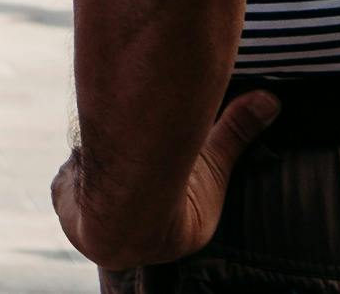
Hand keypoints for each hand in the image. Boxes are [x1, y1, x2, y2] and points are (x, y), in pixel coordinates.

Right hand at [51, 89, 279, 272]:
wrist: (126, 209)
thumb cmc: (176, 190)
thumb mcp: (215, 155)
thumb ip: (238, 129)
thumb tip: (270, 100)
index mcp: (169, 237)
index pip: (161, 208)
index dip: (158, 184)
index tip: (154, 162)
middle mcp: (130, 238)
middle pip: (123, 200)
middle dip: (122, 178)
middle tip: (126, 154)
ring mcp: (95, 229)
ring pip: (93, 191)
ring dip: (97, 172)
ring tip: (108, 155)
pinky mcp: (69, 215)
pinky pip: (69, 188)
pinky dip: (76, 172)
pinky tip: (86, 160)